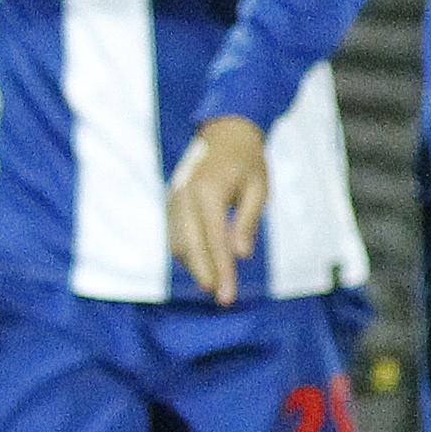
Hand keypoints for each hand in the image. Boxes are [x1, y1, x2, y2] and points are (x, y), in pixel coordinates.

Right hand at [165, 115, 267, 303]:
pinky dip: (187, 254)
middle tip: (221, 298)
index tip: (228, 295)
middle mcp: (185, 196)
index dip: (222, 271)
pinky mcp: (172, 203)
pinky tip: (203, 265)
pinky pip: (175, 235)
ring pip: (178, 243)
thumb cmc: (248, 162)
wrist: (225, 134)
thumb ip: (248, 221)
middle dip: (205, 274)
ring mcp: (174, 199)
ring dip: (194, 267)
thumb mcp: (259, 189)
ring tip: (214, 284)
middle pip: (190, 246)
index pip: (215, 240)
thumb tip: (240, 255)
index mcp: (209, 191)